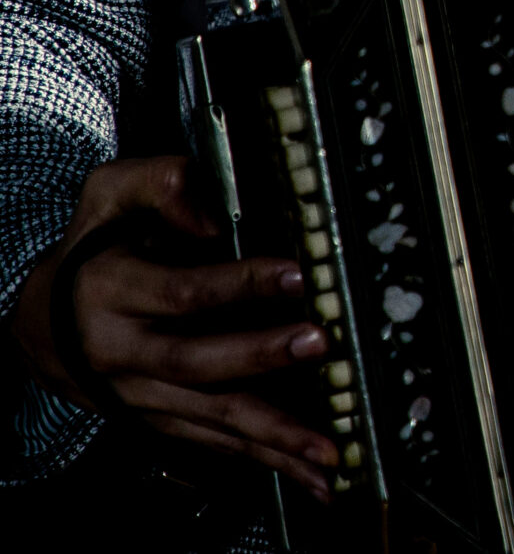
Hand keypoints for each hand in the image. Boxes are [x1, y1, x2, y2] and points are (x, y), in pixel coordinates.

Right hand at [7, 156, 338, 501]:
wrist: (41, 321)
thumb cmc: (95, 247)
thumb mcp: (110, 195)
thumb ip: (159, 184)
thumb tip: (210, 212)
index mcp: (113, 291)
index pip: (180, 291)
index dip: (237, 283)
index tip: (296, 274)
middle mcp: (124, 351)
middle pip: (194, 362)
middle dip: (260, 357)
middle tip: (319, 345)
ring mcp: (140, 394)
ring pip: (208, 418)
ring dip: (272, 434)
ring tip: (327, 448)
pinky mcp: (158, 421)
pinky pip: (212, 444)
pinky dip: (263, 460)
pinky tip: (308, 473)